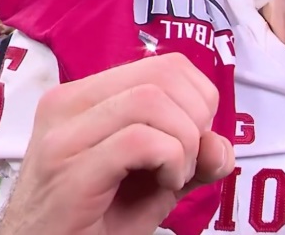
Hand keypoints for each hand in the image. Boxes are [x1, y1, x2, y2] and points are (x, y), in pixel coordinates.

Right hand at [0, 53, 234, 234]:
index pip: (165, 64)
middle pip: (162, 75)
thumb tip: (221, 144)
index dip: (199, 98)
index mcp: (87, 95)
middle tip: (189, 158)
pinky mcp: (68, 169)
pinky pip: (139, 140)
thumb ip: (196, 156)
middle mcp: (69, 104)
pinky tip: (164, 184)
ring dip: (184, 141)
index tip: (196, 137)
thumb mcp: (158, 179)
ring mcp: (63, 135)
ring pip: (151, 100)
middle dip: (196, 117)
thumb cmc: (96, 218)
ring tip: (175, 175)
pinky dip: (171, 160)